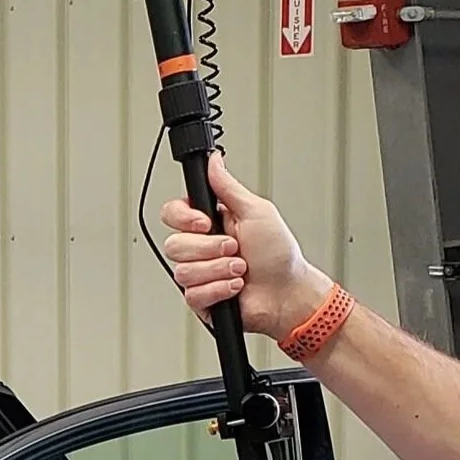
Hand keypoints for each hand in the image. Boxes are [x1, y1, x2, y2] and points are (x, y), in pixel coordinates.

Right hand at [160, 154, 331, 341]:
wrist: (287, 292)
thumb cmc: (278, 254)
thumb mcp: (256, 211)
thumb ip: (228, 187)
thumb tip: (214, 160)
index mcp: (209, 222)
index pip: (172, 213)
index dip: (183, 218)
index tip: (206, 223)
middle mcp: (200, 247)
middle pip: (174, 244)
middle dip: (209, 248)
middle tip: (235, 248)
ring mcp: (199, 273)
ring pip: (183, 271)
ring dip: (218, 270)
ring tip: (241, 270)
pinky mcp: (200, 298)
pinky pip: (192, 294)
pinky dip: (219, 289)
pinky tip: (235, 287)